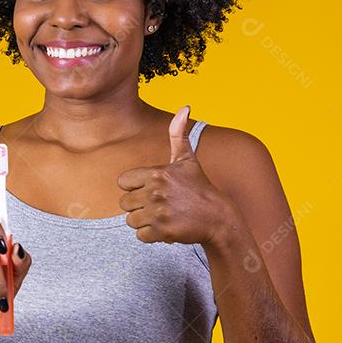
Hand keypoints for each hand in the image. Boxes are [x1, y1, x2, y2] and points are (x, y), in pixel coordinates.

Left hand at [116, 105, 233, 244]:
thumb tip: (185, 106)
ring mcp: (158, 212)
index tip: (152, 189)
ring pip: (131, 221)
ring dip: (145, 221)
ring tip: (163, 216)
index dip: (135, 187)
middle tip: (159, 205)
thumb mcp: (187, 160)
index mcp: (156, 173)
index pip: (123, 183)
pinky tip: (167, 227)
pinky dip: (151, 235)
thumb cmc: (199, 187)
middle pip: (124, 204)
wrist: (218, 218)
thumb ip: (178, 134)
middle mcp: (155, 192)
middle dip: (139, 207)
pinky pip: (140, 236)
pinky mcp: (162, 231)